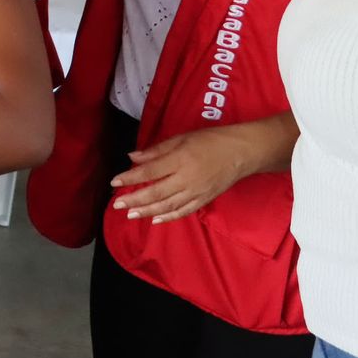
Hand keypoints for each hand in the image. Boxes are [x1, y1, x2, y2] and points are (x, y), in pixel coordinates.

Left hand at [110, 126, 254, 223]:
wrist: (242, 153)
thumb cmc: (210, 140)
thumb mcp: (181, 138)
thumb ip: (156, 151)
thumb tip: (132, 158)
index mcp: (180, 160)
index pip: (150, 172)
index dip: (131, 178)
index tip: (114, 181)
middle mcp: (187, 179)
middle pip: (156, 192)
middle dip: (134, 199)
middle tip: (117, 204)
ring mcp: (197, 192)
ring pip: (168, 205)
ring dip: (147, 211)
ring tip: (130, 214)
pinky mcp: (204, 200)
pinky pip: (184, 211)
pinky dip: (169, 217)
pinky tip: (155, 219)